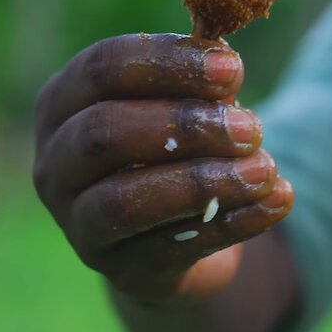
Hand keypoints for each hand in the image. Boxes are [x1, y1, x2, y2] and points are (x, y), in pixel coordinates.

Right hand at [32, 33, 292, 304]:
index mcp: (64, 103)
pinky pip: (170, 249)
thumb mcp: (188, 103)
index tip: (234, 68)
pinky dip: (232, 223)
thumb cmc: (178, 146)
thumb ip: (202, 80)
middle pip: (104, 133)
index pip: (102, 68)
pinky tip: (276, 201)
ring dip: (203, 181)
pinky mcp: (119, 271)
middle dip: (185, 125)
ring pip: (124, 200)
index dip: (169, 64)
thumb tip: (224, 59)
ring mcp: (77, 224)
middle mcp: (55, 164)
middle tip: (251, 127)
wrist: (176, 234)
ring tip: (265, 168)